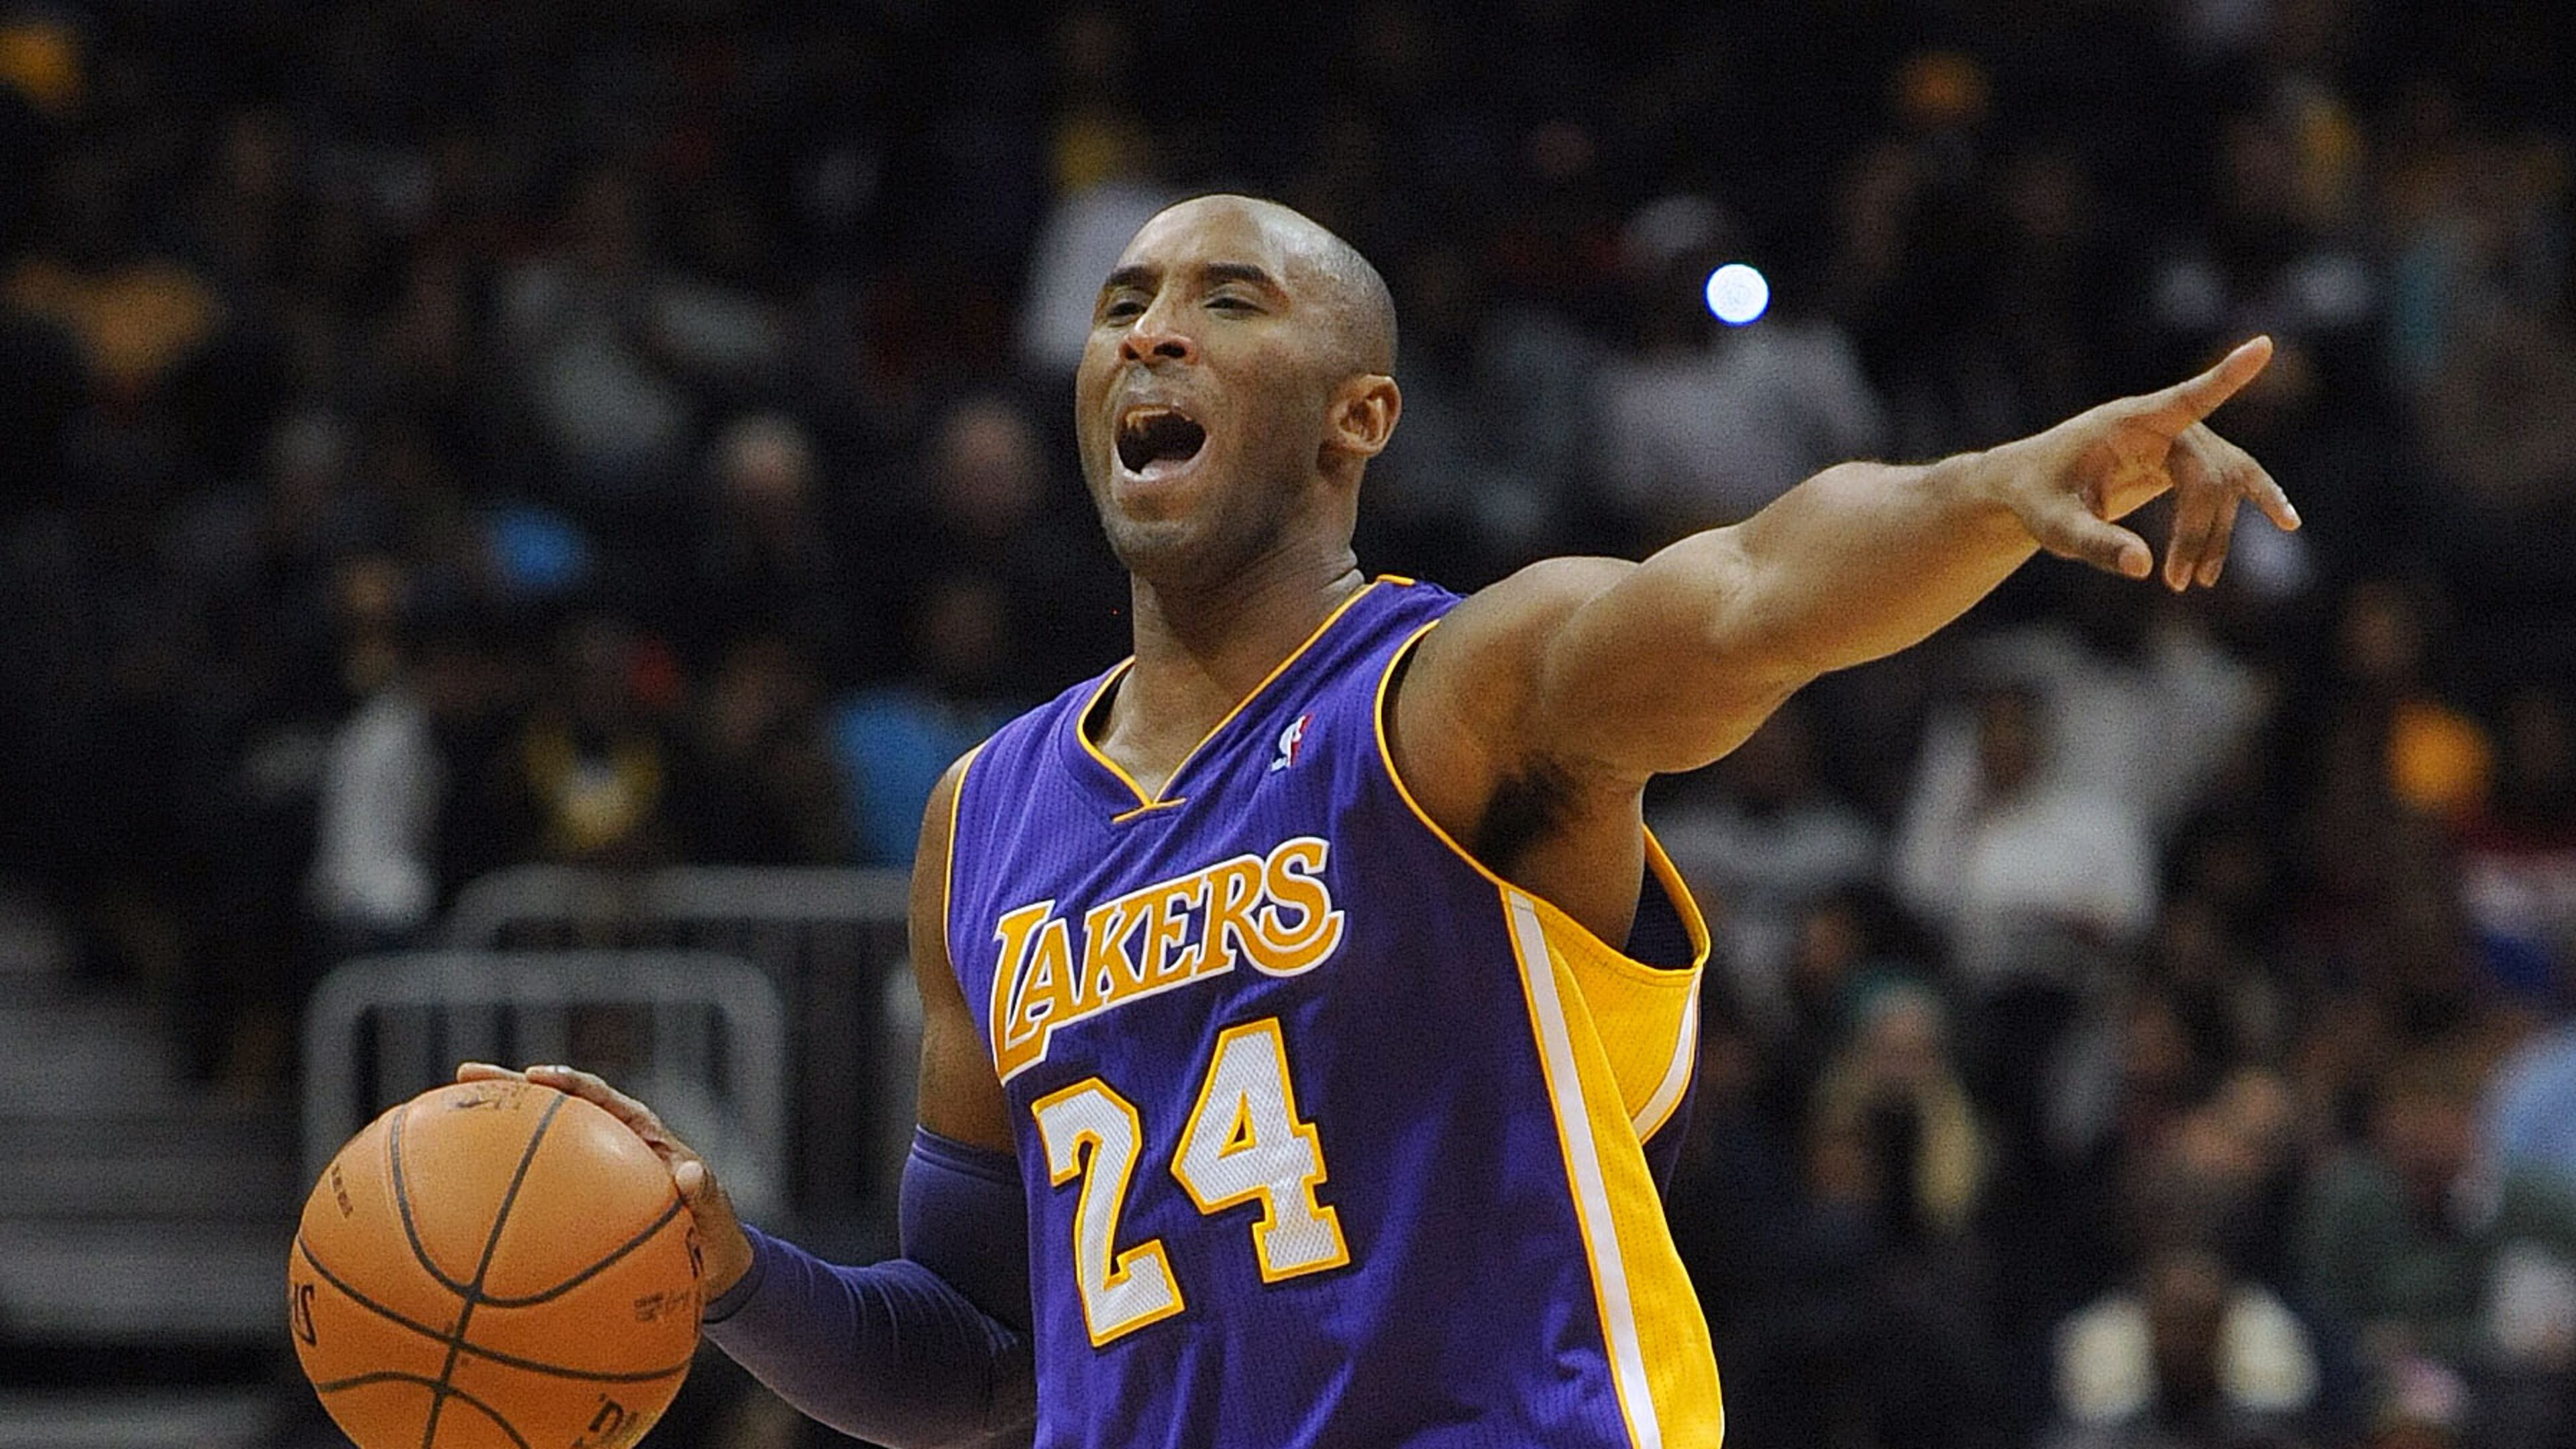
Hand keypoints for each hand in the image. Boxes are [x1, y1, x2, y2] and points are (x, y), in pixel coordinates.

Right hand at [456, 1061, 756, 1302]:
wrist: (705, 1266)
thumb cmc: (712, 1235)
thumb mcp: (714, 1215)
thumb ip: (705, 1195)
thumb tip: (690, 1174)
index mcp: (642, 1135)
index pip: (601, 1097)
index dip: (569, 1082)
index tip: (537, 1076)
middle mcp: (609, 1144)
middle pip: (553, 1108)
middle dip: (511, 1088)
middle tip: (465, 1076)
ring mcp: (588, 1174)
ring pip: (535, 1145)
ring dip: (493, 1131)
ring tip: (441, 1116)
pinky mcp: (575, 1204)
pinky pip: (533, 1192)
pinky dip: (500, 1190)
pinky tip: (458, 1199)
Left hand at [1976, 336, 2299, 589]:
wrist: (2029, 486)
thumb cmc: (2037, 498)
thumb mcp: (2055, 526)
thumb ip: (2095, 544)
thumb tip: (2145, 569)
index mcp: (2129, 422)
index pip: (2186, 397)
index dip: (2227, 376)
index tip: (2263, 346)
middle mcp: (2162, 425)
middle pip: (2209, 474)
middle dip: (2199, 531)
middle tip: (2176, 584)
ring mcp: (2179, 440)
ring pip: (2224, 484)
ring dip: (2218, 533)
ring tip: (2199, 582)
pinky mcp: (2184, 461)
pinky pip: (2229, 481)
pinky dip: (2257, 500)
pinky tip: (2288, 522)